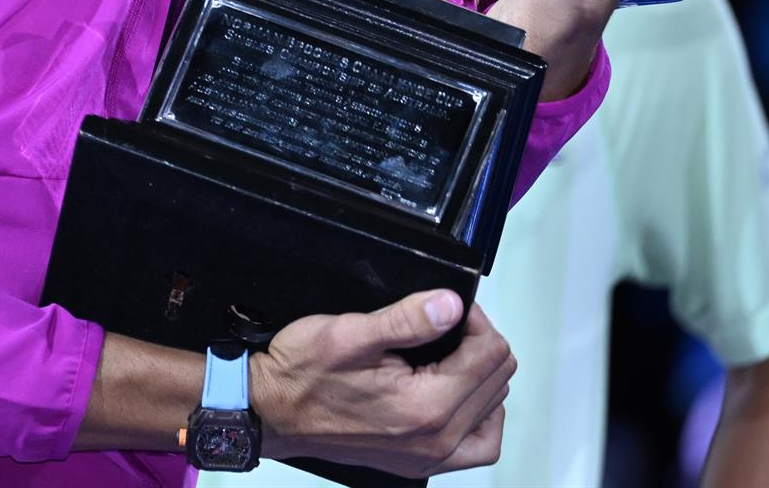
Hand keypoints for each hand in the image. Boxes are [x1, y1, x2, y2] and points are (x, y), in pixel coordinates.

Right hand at [250, 288, 515, 476]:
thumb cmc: (301, 374)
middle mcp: (435, 440)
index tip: (450, 308)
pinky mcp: (419, 463)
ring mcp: (428, 458)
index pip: (490, 355)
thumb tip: (451, 305)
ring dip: (483, 377)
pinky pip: (476, 446)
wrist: (270, 412)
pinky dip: (479, 416)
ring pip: (493, 413)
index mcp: (425, 407)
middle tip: (448, 324)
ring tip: (456, 354)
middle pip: (498, 381)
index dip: (475, 320)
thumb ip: (406, 319)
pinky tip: (458, 392)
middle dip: (479, 343)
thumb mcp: (350, 333)